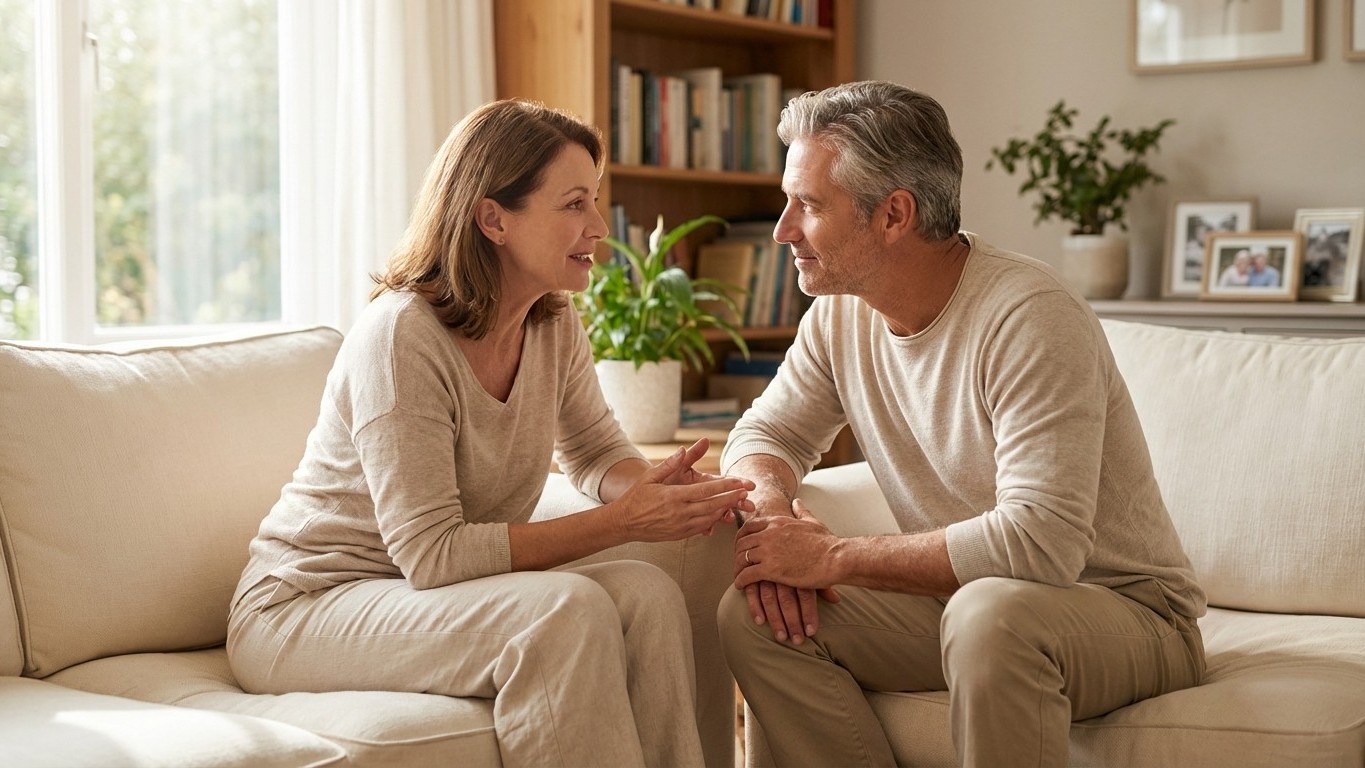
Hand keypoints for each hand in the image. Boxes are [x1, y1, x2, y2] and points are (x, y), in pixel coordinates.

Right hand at [610, 443, 754, 541]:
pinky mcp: (679, 535)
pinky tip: (721, 514)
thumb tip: (683, 449)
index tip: (740, 482)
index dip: (725, 486)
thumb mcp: (649, 477)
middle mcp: (679, 513)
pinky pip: (701, 528)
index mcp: (673, 496)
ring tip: (739, 502)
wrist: (624, 523)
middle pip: (712, 506)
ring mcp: (680, 526)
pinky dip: (713, 520)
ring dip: (725, 510)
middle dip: (732, 499)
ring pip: (709, 519)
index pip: (705, 491)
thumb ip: (668, 464)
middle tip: (747, 492)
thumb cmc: (636, 497)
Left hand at [735, 498, 840, 643]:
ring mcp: (768, 551)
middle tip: (738, 565)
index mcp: (776, 522)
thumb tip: (796, 502)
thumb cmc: (827, 542)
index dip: (741, 539)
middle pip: (741, 543)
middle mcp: (768, 534)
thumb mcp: (812, 521)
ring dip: (737, 569)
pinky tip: (741, 586)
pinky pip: (746, 575)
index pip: (748, 527)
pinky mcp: (771, 569)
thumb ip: (801, 511)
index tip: (741, 548)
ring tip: (739, 577)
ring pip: (741, 559)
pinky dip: (740, 581)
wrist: (836, 558)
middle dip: (737, 555)